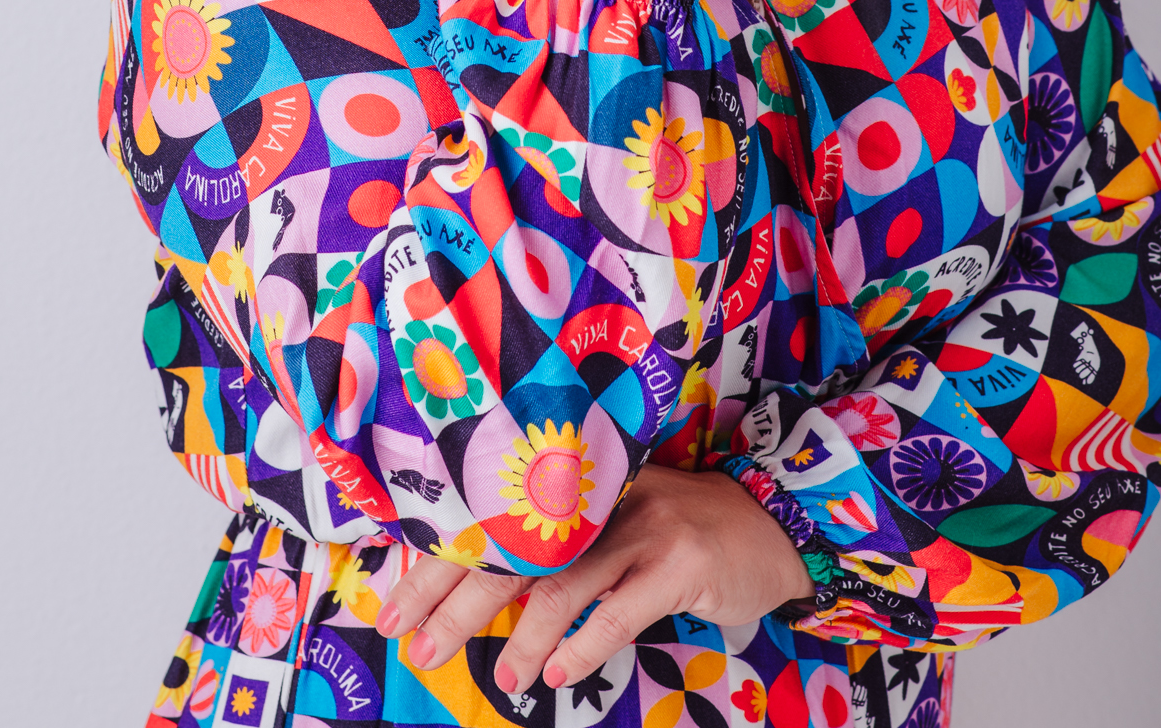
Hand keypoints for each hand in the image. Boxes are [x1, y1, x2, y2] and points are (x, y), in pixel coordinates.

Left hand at [374, 465, 811, 693]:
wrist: (767, 526)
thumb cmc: (674, 535)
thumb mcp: (611, 526)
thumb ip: (554, 547)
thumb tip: (473, 594)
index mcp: (572, 481)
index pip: (488, 520)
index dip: (437, 564)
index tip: (393, 609)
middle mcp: (600, 492)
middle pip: (514, 546)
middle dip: (459, 602)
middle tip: (421, 648)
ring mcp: (641, 523)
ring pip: (564, 581)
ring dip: (524, 636)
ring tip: (505, 679)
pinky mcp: (680, 560)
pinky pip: (620, 606)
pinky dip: (586, 643)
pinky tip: (562, 672)